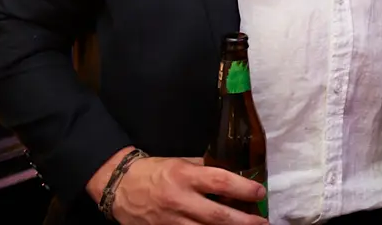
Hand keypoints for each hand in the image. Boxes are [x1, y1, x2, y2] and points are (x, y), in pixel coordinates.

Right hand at [86, 151, 265, 224]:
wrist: (119, 187)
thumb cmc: (154, 171)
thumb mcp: (181, 162)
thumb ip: (204, 168)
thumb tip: (232, 172)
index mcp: (185, 176)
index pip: (220, 181)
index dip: (243, 189)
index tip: (260, 193)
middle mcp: (179, 200)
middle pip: (217, 216)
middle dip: (244, 221)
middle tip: (263, 223)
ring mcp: (170, 221)